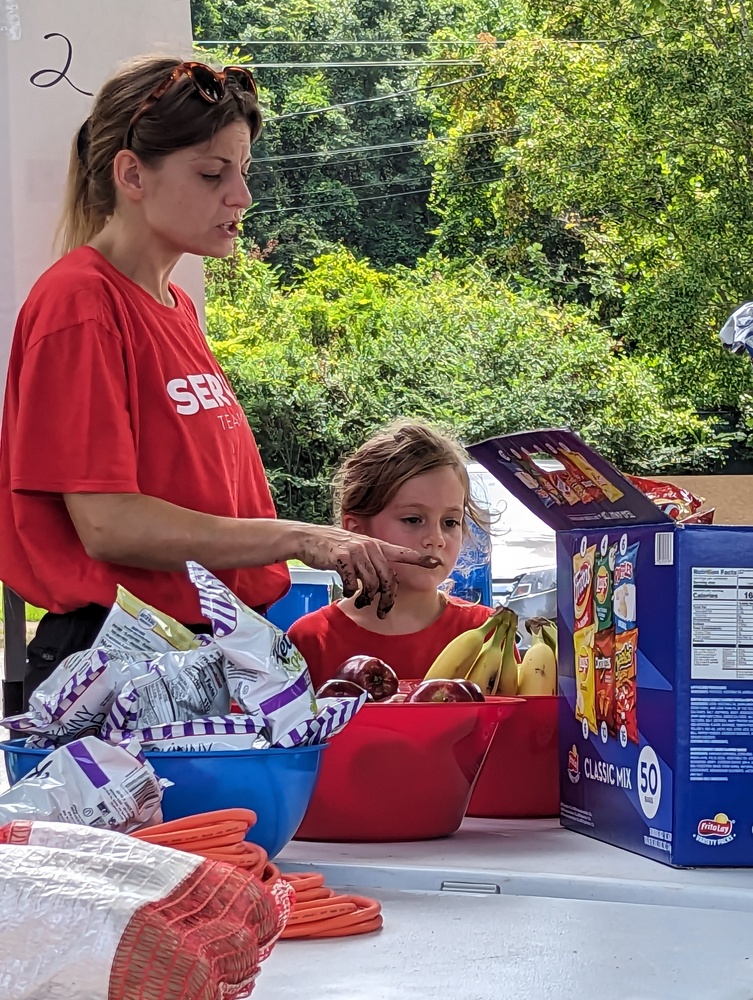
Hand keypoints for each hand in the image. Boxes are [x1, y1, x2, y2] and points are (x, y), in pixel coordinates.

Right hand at [295, 525, 440, 618]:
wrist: (307, 538)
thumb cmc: (332, 547)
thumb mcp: (355, 549)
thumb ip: (370, 562)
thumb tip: (379, 583)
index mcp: (376, 545)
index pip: (402, 552)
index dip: (420, 558)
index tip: (436, 562)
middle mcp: (369, 546)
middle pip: (387, 579)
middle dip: (387, 599)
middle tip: (381, 612)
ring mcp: (356, 551)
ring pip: (371, 584)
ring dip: (366, 598)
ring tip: (359, 602)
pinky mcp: (341, 558)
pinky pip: (352, 583)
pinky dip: (349, 592)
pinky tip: (344, 593)